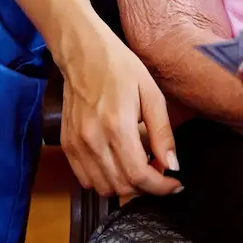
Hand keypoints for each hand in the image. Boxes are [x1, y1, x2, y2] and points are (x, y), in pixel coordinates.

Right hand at [60, 27, 180, 197]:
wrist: (83, 53)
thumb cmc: (120, 68)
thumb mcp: (152, 94)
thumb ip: (162, 133)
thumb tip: (172, 166)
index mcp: (117, 126)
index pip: (139, 176)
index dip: (161, 187)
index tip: (174, 184)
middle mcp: (93, 140)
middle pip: (123, 187)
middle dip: (147, 187)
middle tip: (159, 171)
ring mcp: (77, 145)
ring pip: (104, 188)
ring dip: (126, 187)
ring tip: (139, 168)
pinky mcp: (67, 145)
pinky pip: (86, 179)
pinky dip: (105, 181)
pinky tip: (117, 165)